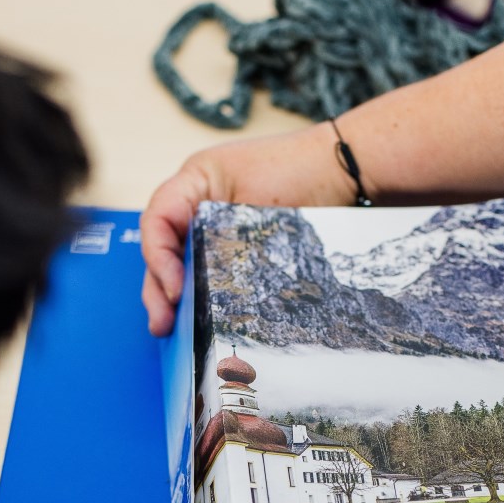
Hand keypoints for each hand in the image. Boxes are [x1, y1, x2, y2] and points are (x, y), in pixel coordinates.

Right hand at [140, 123, 348, 335]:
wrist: (346, 172)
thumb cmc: (304, 170)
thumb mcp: (254, 199)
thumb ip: (221, 237)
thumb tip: (197, 287)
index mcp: (196, 183)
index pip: (157, 220)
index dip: (158, 258)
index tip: (175, 290)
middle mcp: (200, 206)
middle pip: (163, 249)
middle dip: (158, 289)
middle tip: (163, 325)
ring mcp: (218, 228)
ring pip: (184, 265)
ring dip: (176, 298)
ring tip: (172, 332)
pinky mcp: (240, 250)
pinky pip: (212, 273)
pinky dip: (203, 295)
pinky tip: (202, 321)